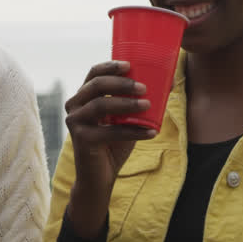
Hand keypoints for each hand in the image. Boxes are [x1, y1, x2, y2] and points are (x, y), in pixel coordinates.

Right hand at [64, 60, 156, 237]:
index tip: (130, 65)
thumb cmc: (113, 144)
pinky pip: (110, 131)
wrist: (100, 176)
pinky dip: (133, 131)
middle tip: (143, 87)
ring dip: (127, 104)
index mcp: (84, 98)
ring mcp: (75, 123)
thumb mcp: (126, 119)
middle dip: (121, 83)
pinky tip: (151, 132)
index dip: (110, 66)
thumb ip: (137, 102)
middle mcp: (75, 107)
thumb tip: (168, 82)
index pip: (93, 74)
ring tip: (148, 105)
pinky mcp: (81, 139)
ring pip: (100, 105)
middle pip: (96, 85)